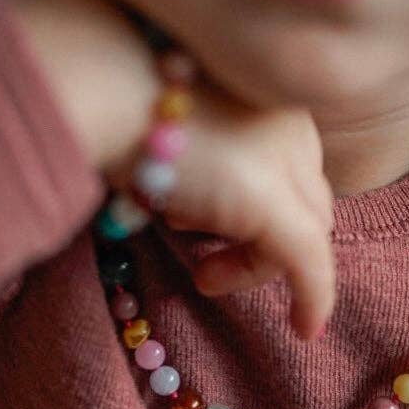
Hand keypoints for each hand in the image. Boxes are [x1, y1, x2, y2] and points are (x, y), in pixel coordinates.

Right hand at [7, 0, 335, 341]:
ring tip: (202, 276)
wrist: (95, 78)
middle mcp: (286, 117)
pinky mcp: (274, 204)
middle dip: (256, 240)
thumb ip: (187, 150)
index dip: (249, 204)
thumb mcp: (153, 116)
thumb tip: (183, 191)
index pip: (282, 160)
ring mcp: (285, 158)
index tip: (199, 229)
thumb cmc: (106, 88)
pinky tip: (305, 330)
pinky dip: (313, 299)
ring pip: (303, 231)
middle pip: (299, 197)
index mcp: (263, 88)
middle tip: (203, 271)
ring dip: (255, 264)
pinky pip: (310, 264)